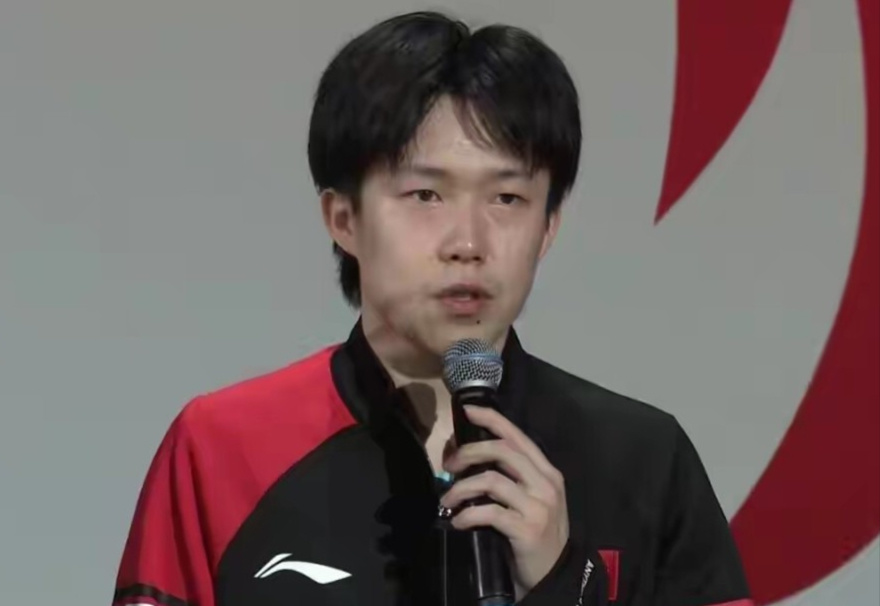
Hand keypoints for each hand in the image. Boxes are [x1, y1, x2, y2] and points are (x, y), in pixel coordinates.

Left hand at [439, 405, 569, 595]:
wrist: (555, 575)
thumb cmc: (538, 534)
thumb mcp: (534, 499)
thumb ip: (513, 477)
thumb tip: (471, 456)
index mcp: (547, 472)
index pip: (518, 436)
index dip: (492, 419)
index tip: (467, 411)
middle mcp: (546, 484)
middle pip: (502, 451)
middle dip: (469, 452)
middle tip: (450, 465)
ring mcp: (538, 506)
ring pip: (491, 480)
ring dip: (461, 488)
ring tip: (447, 500)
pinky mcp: (526, 529)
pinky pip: (489, 512)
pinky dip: (467, 514)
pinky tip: (459, 521)